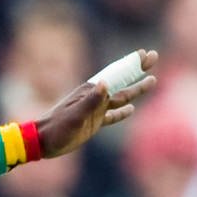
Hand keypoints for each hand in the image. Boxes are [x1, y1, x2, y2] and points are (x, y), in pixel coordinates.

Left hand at [35, 50, 159, 158]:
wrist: (43, 141)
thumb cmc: (57, 127)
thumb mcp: (75, 115)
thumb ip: (91, 101)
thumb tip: (105, 83)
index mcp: (92, 91)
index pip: (116, 74)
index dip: (132, 64)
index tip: (145, 54)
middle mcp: (95, 97)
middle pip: (122, 81)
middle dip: (138, 70)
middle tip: (154, 57)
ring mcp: (95, 110)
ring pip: (121, 97)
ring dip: (136, 89)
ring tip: (152, 81)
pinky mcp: (93, 123)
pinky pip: (111, 116)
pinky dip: (122, 112)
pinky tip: (131, 110)